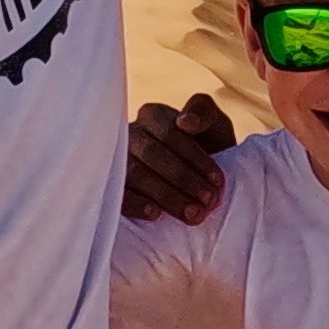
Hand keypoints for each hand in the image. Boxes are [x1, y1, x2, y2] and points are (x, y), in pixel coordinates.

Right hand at [122, 91, 234, 225]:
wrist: (196, 180)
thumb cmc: (205, 149)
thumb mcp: (214, 127)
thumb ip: (205, 114)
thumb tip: (185, 122)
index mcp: (154, 115)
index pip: (170, 133)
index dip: (195, 158)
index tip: (217, 181)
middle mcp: (131, 133)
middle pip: (151, 153)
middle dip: (183, 178)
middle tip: (208, 201)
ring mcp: (117, 159)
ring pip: (133, 173)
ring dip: (165, 195)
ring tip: (191, 214)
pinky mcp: (111, 184)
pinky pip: (118, 192)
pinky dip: (135, 203)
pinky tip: (155, 214)